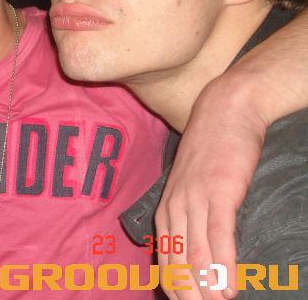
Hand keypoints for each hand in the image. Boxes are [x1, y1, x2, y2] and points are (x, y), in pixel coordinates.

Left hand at [154, 77, 266, 299]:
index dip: (174, 286)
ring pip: (195, 253)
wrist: (225, 111)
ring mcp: (196, 199)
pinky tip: (227, 288)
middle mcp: (175, 206)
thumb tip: (199, 248)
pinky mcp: (220, 193)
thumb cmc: (211, 151)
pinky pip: (219, 235)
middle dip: (188, 294)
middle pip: (177, 261)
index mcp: (167, 207)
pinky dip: (222, 265)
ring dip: (204, 289)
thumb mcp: (193, 185)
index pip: (165, 257)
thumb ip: (191, 214)